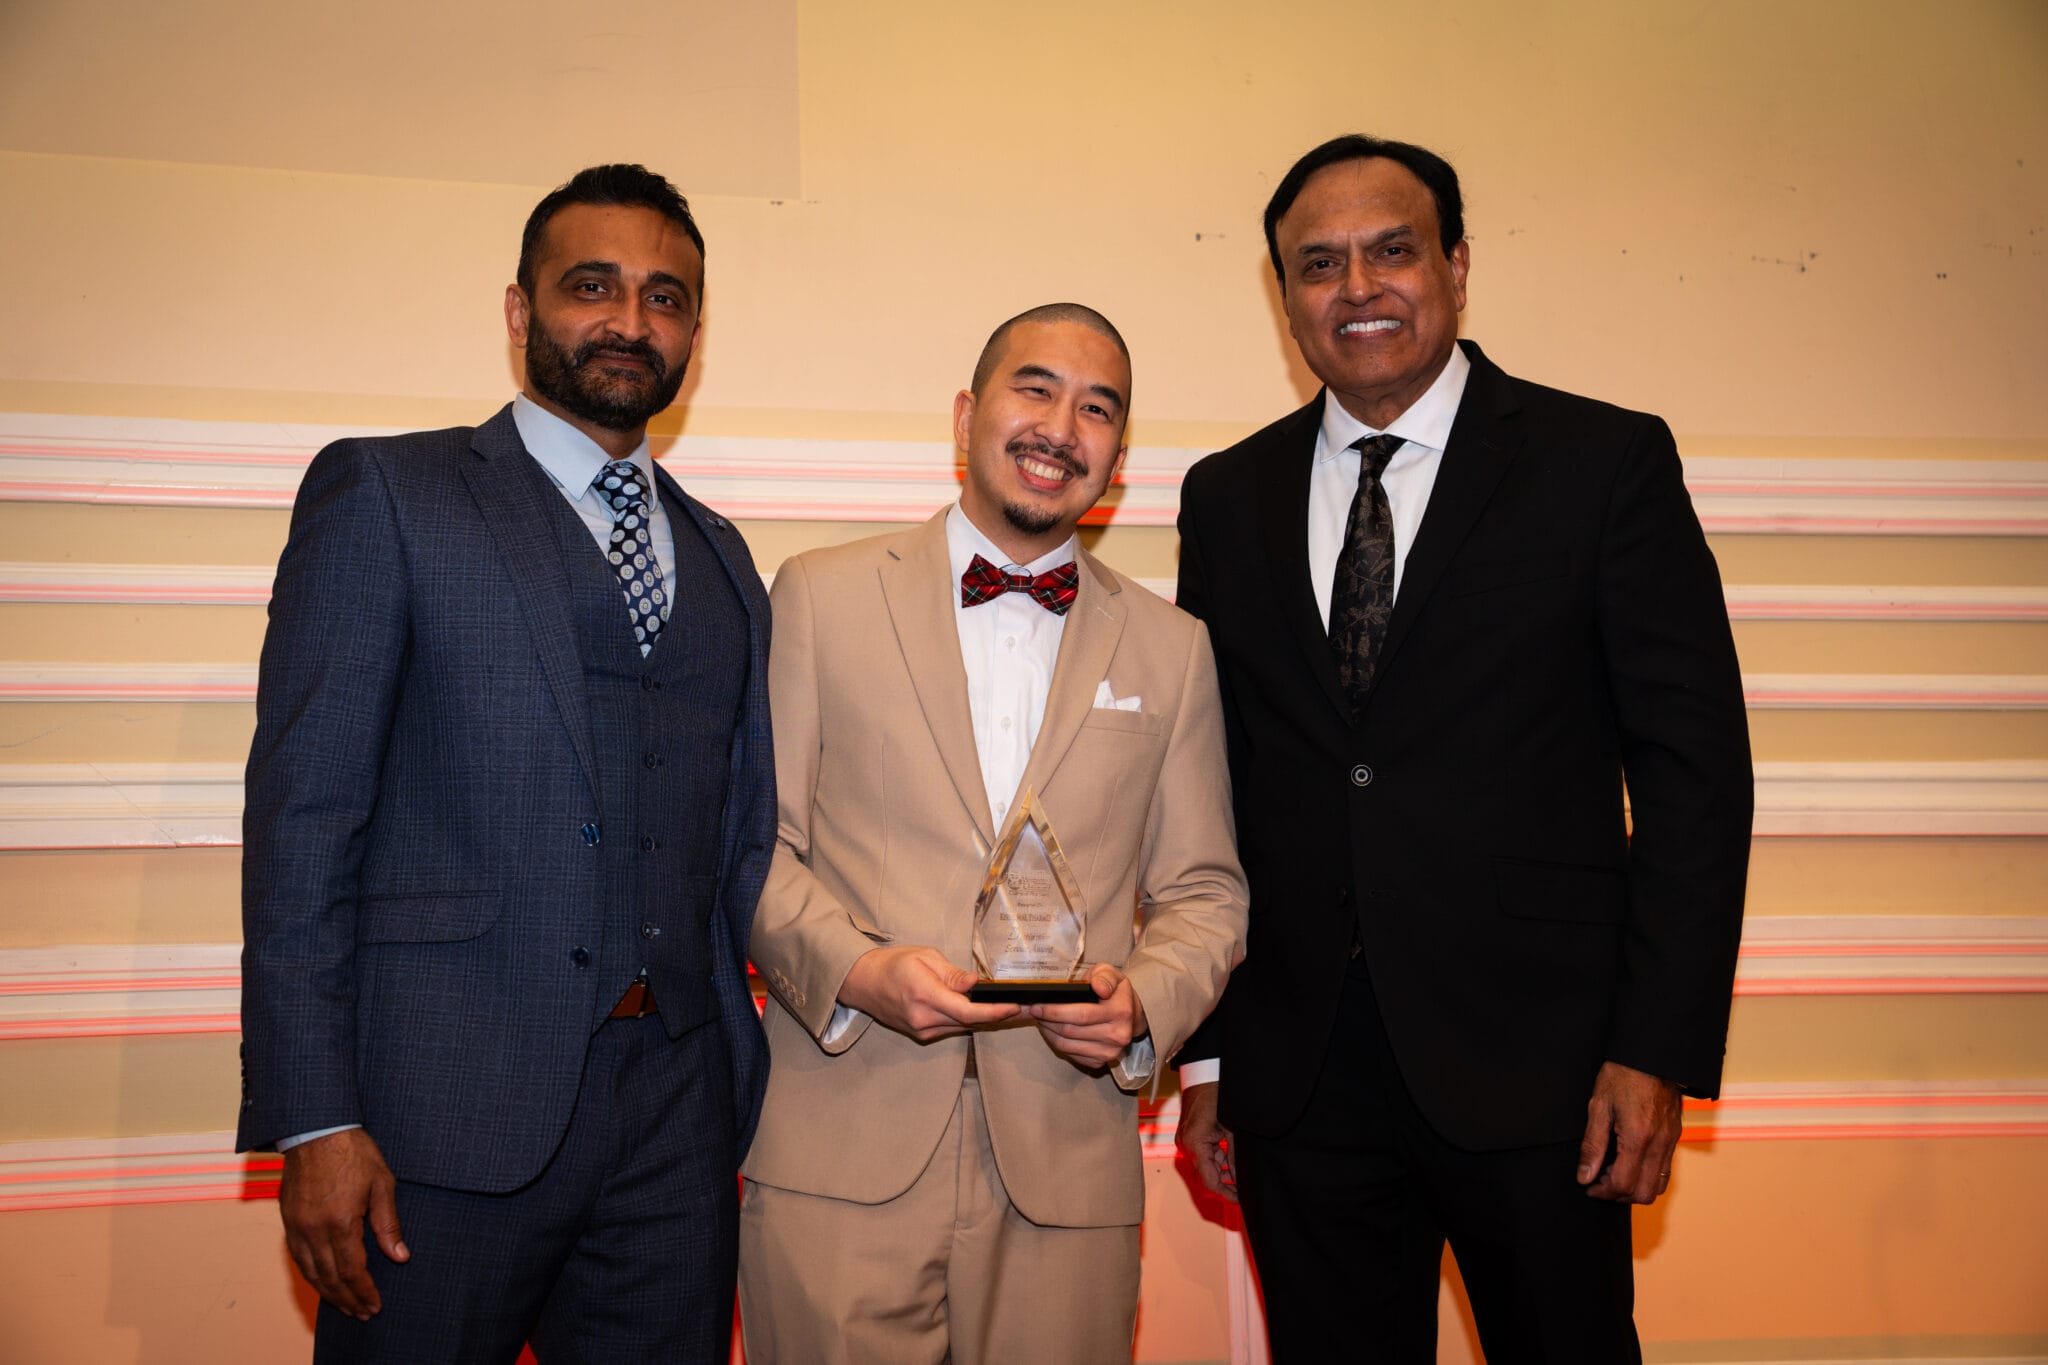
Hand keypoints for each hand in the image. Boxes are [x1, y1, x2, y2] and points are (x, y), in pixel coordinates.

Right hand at [278, 1128, 408, 1318]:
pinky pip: (297, 1257)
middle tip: (363, 1313)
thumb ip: (388, 1224)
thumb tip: (400, 1256)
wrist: (316, 1129)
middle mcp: (314, 1229)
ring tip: (345, 1305)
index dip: (364, 1291)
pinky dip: (310, 1275)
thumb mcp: (382, 1183)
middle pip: (330, 1277)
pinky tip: (322, 1281)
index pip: (352, 1270)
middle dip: (347, 1299)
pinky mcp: (288, 1219)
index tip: (375, 1305)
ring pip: (310, 1271)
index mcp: (340, 1221)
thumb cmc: (354, 1152)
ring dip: (328, 1292)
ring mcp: (297, 1226)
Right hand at [838, 945, 1019, 1040]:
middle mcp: (924, 1019)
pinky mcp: (921, 1034)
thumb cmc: (893, 964)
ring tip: (1009, 1009)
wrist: (862, 982)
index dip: (994, 1012)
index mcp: (925, 996)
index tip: (1014, 1008)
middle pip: (969, 1023)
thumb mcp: (925, 957)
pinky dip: (966, 1020)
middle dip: (998, 1016)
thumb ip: (952, 974)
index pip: (967, 1011)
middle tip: (1024, 1008)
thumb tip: (975, 983)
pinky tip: (980, 1011)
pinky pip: (950, 1028)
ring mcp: (921, 1030)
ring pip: (961, 1027)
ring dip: (984, 1019)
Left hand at [1026, 963, 1147, 1069]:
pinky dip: (1056, 1042)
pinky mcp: (1100, 1062)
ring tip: (1040, 1018)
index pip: (1081, 1014)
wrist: (1130, 1014)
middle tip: (1034, 1009)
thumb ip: (1104, 976)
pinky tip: (1052, 1030)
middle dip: (1047, 1020)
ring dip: (1048, 1032)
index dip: (1055, 1011)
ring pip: (1066, 1045)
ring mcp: (1109, 1052)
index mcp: (1121, 1012)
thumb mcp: (1111, 973)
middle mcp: (1118, 1035)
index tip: (1036, 1005)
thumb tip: (1099, 987)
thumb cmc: (1114, 991)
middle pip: (1070, 1031)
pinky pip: (1070, 1054)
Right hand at [1174, 1080, 1236, 1202]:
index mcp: (1194, 1143)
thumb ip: (1235, 1156)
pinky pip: (1200, 1155)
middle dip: (1223, 1185)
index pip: (1209, 1180)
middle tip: (1242, 1191)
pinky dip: (1214, 1160)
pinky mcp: (1188, 1136)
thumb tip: (1241, 1179)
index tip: (1240, 1199)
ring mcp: (1184, 1140)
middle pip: (1203, 1177)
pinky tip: (1227, 1155)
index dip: (1225, 1193)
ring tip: (1238, 1172)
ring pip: (1203, 1167)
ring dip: (1219, 1172)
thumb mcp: (1232, 1128)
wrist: (1203, 1073)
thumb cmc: (1217, 1095)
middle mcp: (1185, 1145)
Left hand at [1577, 1060, 1683, 1203]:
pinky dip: (1648, 1176)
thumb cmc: (1622, 1075)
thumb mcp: (1598, 1106)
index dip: (1603, 1191)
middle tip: (1600, 1181)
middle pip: (1644, 1193)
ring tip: (1613, 1172)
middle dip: (1619, 1195)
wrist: (1652, 1054)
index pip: (1623, 1184)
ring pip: (1659, 1186)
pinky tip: (1629, 1162)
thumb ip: (1592, 1145)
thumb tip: (1584, 1176)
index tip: (1588, 1185)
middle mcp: (1659, 1144)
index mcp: (1638, 1137)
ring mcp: (1671, 1141)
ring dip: (1635, 1188)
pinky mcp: (1675, 1137)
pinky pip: (1665, 1170)